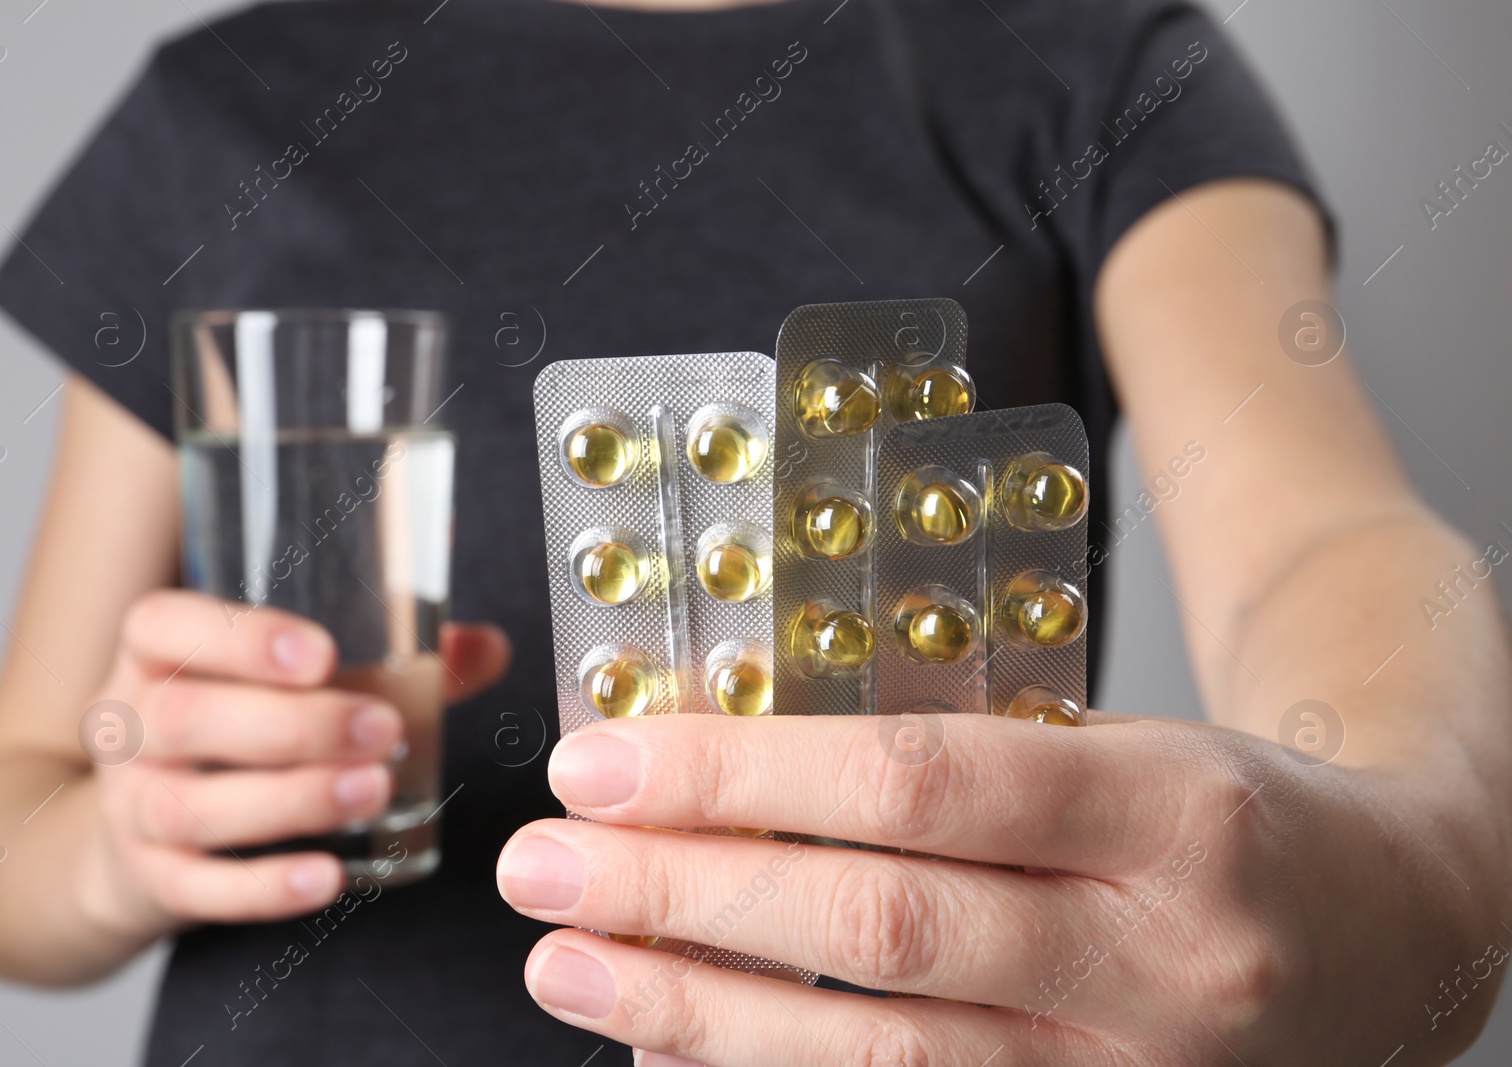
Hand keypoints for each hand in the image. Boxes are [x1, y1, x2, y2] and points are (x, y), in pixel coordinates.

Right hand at [80, 589, 508, 939]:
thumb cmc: (244, 724)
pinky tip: (330, 876)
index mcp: (157, 652)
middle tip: (382, 729)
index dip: (237, 636)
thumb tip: (489, 646)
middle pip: (183, 718)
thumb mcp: (290, 679)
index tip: (322, 653)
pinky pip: (196, 887)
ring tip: (373, 792)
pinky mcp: (149, 876)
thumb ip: (389, 657)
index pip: (163, 624)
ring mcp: (129, 804)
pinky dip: (263, 886)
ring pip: (188, 805)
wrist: (143, 828)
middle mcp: (128, 723)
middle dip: (291, 726)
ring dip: (289, 800)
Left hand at [497, 711, 1505, 1065]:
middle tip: (541, 861)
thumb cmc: (1227, 812)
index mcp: (1170, 809)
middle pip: (878, 930)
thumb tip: (728, 769)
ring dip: (695, 1009)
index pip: (921, 783)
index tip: (607, 760)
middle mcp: (1159, 960)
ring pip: (878, 1058)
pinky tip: (672, 1042)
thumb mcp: (1119, 739)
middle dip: (685, 894)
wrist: (1395, 930)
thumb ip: (948, 757)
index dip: (744, 774)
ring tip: (567, 961)